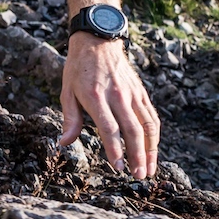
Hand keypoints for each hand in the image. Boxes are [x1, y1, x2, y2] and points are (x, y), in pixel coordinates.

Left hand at [58, 34, 160, 178]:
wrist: (98, 42)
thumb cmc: (78, 69)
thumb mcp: (66, 91)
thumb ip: (70, 119)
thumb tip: (63, 143)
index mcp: (96, 96)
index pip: (109, 128)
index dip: (115, 149)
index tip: (118, 167)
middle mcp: (117, 96)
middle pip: (132, 130)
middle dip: (137, 156)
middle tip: (138, 176)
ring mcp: (132, 94)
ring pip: (147, 125)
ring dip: (151, 150)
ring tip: (149, 169)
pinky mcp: (141, 93)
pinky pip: (152, 117)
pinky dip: (155, 136)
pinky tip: (153, 150)